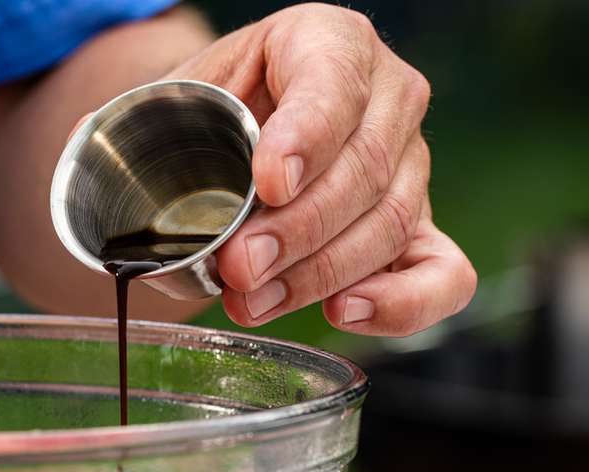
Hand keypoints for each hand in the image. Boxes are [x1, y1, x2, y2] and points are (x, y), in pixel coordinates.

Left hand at [168, 4, 475, 334]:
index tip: (267, 184)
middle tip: (238, 268)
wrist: (222, 141)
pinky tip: (343, 313)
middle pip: (362, 169)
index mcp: (328, 40)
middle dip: (296, 231)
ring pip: (389, 225)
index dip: (304, 139)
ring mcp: (412, 163)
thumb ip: (160, 137)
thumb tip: (144, 205)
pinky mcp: (420, 228)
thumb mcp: (175, 101)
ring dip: (318, 276)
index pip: (333, 85)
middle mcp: (388, 94)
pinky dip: (402, 304)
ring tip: (253, 300)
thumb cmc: (202, 117)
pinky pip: (444, 274)